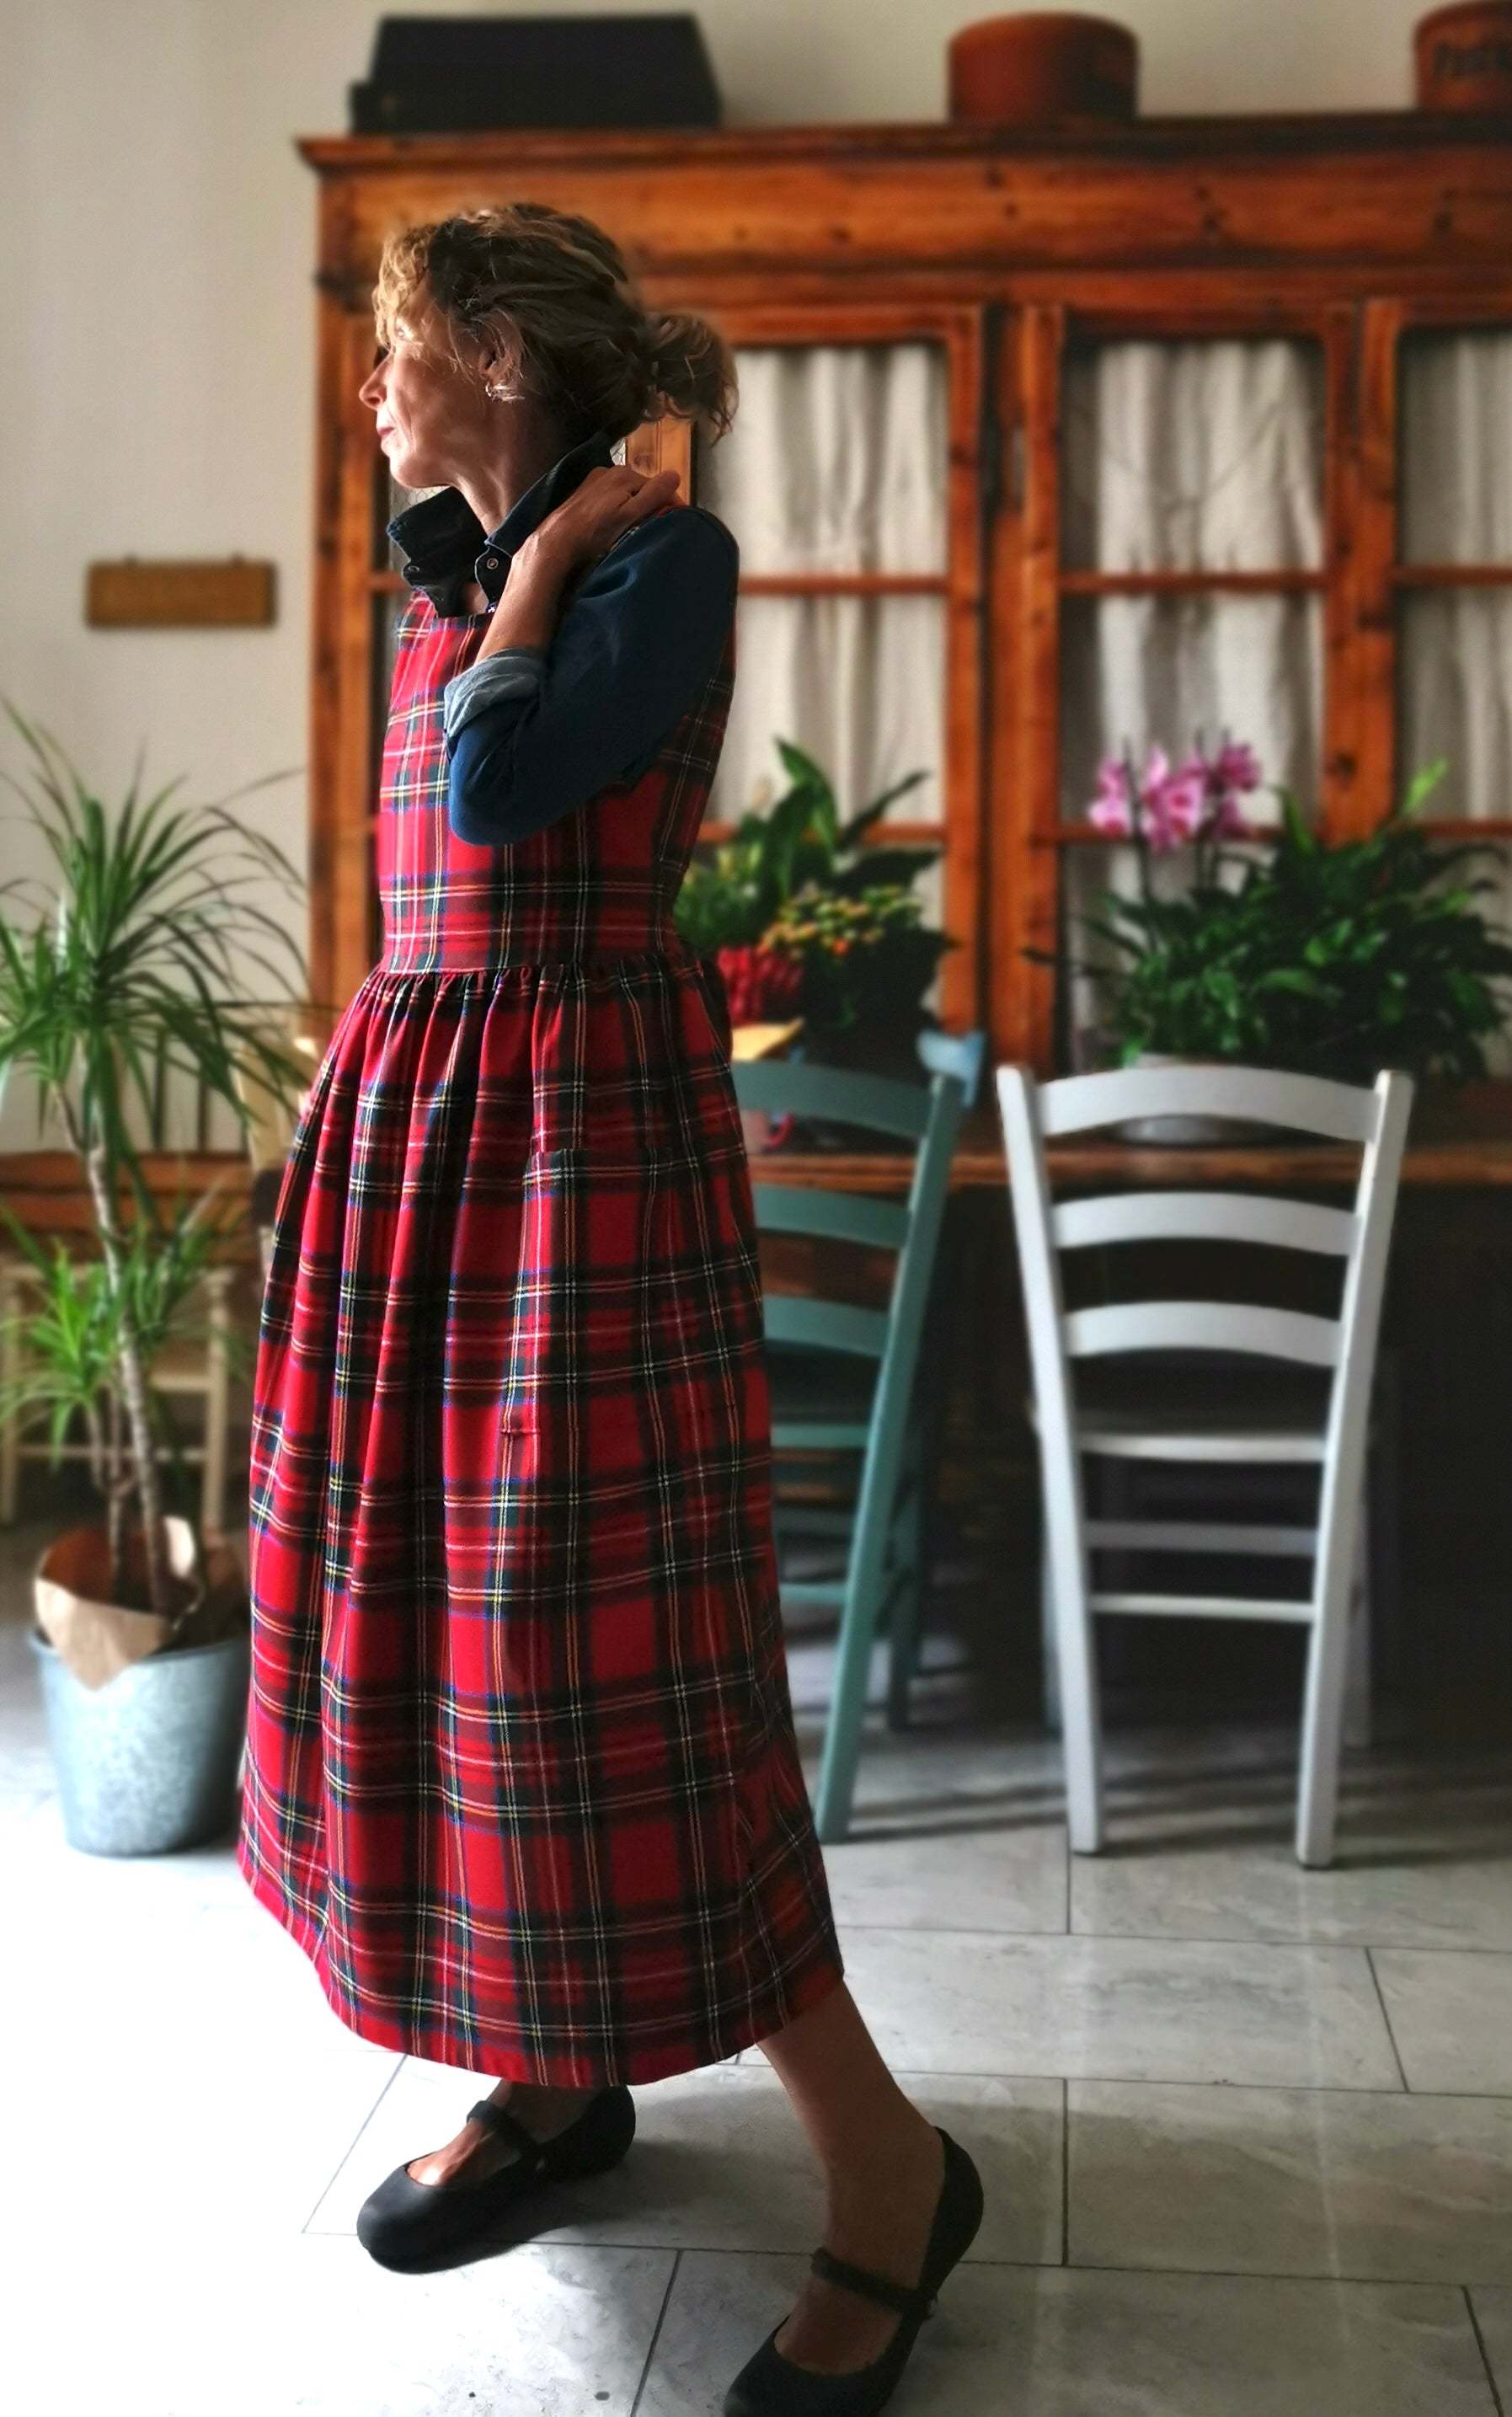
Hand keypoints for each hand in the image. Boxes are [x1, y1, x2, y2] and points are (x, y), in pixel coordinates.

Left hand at [525, 463, 682, 577]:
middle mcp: (611, 471)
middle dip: (653, 507)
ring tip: (637, 530)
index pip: (659, 487)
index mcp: (625, 474)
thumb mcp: (629, 516)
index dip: (671, 506)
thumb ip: (653, 495)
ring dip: (637, 508)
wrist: (558, 540)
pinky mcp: (586, 492)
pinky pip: (614, 498)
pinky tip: (616, 524)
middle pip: (643, 489)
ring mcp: (597, 480)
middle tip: (656, 530)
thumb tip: (676, 475)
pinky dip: (620, 509)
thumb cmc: (595, 532)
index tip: (679, 525)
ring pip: (629, 493)